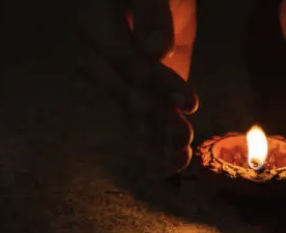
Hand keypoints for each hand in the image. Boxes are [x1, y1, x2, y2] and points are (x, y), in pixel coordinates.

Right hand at [79, 0, 197, 172]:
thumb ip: (150, 10)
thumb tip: (155, 50)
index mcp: (96, 27)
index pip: (128, 62)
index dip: (159, 83)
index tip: (189, 101)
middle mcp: (100, 55)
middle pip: (128, 93)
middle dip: (158, 120)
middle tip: (183, 142)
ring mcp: (121, 72)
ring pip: (134, 109)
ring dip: (156, 138)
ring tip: (177, 164)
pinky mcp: (141, 80)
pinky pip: (145, 109)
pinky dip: (159, 134)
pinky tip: (173, 159)